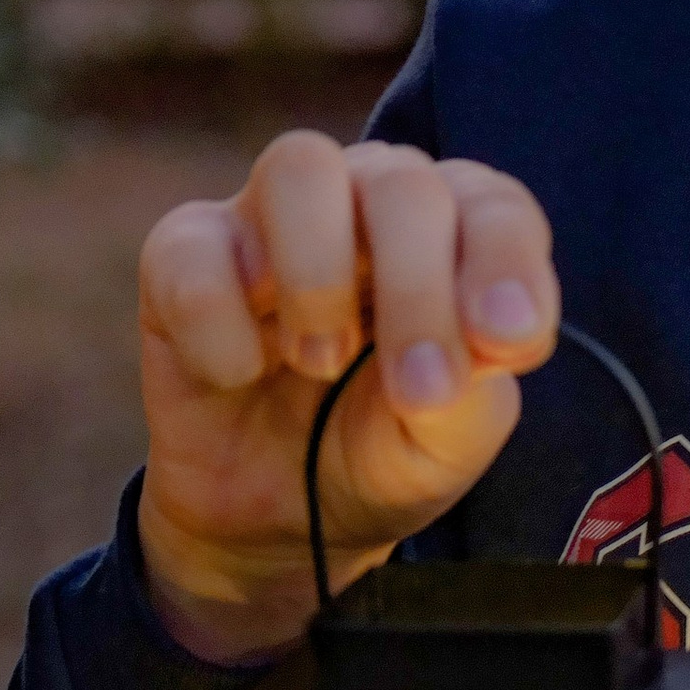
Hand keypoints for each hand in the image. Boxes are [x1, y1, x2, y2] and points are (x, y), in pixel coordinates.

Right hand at [135, 133, 558, 661]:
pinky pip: (194, 252)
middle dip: (417, 286)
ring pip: (297, 166)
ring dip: (320, 274)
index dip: (506, 260)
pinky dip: (221, 325)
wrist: (271, 523)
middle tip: (418, 389)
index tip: (507, 341)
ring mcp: (268, 220)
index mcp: (450, 234)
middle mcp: (363, 203)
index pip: (493, 203)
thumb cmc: (375, 454)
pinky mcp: (182, 257)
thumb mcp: (447, 444)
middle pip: (399, 180)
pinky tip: (240, 373)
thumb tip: (488, 333)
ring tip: (321, 362)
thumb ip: (478, 388)